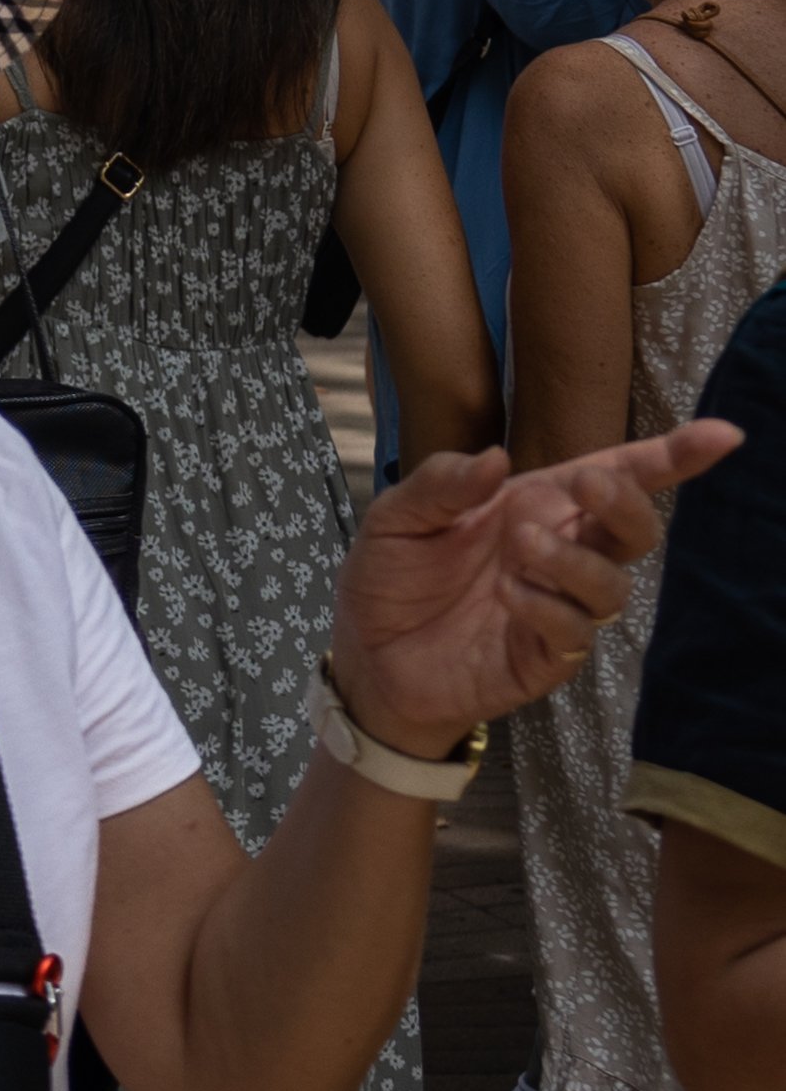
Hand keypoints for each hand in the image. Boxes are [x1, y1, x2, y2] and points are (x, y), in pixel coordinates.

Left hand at [329, 421, 738, 756]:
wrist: (366, 655)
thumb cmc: (390, 577)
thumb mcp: (396, 517)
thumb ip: (441, 483)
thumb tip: (498, 457)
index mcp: (534, 506)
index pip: (616, 476)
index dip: (672, 457)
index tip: (723, 435)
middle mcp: (560, 552)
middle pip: (636, 528)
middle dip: (628, 504)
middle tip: (587, 488)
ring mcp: (559, 605)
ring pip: (614, 583)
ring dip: (574, 560)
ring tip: (518, 548)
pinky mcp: (547, 656)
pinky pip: (576, 632)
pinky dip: (547, 608)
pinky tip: (506, 596)